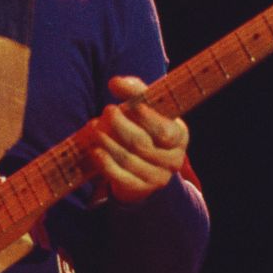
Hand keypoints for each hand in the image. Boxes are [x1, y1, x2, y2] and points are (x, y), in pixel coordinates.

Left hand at [90, 76, 189, 204]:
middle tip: (106, 111)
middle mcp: (173, 159)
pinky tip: (95, 150)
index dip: (145, 116)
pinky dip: (106, 164)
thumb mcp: (144, 108)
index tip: (128, 104)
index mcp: (179, 135)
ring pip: (128, 159)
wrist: (141, 165)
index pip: (163, 128)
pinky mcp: (141, 189)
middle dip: (120, 126)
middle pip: (142, 143)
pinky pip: (121, 178)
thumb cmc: (142, 127)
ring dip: (107, 142)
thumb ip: (134, 91)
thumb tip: (116, 82)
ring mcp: (158, 177)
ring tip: (93, 128)